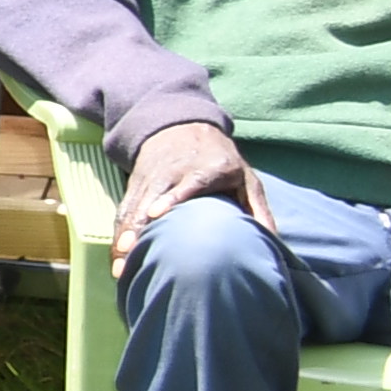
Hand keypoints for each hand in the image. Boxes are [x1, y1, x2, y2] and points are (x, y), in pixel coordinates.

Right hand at [113, 117, 259, 263]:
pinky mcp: (135, 185)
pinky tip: (117, 256)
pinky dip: (119, 232)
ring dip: (124, 234)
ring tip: (119, 264)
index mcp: (205, 169)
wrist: (180, 127)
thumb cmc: (220, 160)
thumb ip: (258, 209)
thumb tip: (273, 243)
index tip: (156, 213)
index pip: (186, 183)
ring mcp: (150, 179)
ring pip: (133, 207)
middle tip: (129, 253)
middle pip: (151, 199)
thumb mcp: (246, 178)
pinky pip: (124, 210)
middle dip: (137, 226)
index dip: (171, 197)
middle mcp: (172, 173)